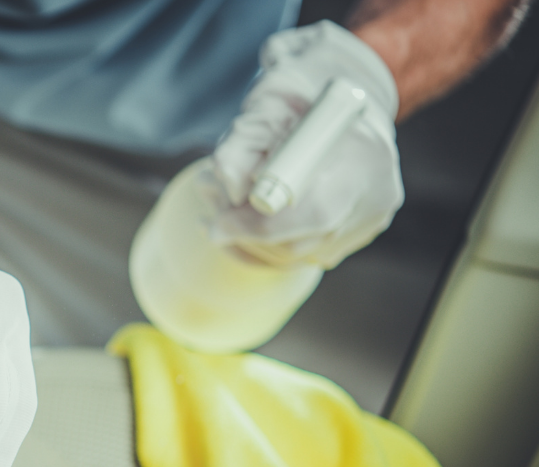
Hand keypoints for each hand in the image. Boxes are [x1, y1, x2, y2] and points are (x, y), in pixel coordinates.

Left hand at [210, 21, 403, 269]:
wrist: (342, 90)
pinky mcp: (359, 232)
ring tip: (220, 213)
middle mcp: (377, 191)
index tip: (217, 224)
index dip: (258, 226)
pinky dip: (269, 246)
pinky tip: (245, 222)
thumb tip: (227, 187)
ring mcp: (371, 217)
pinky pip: (306, 255)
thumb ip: (241, 146)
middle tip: (209, 221)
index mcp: (364, 153)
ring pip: (298, 254)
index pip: (313, 213)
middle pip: (302, 241)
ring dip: (250, 243)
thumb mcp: (266, 104)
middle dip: (245, 236)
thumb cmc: (299, 94)